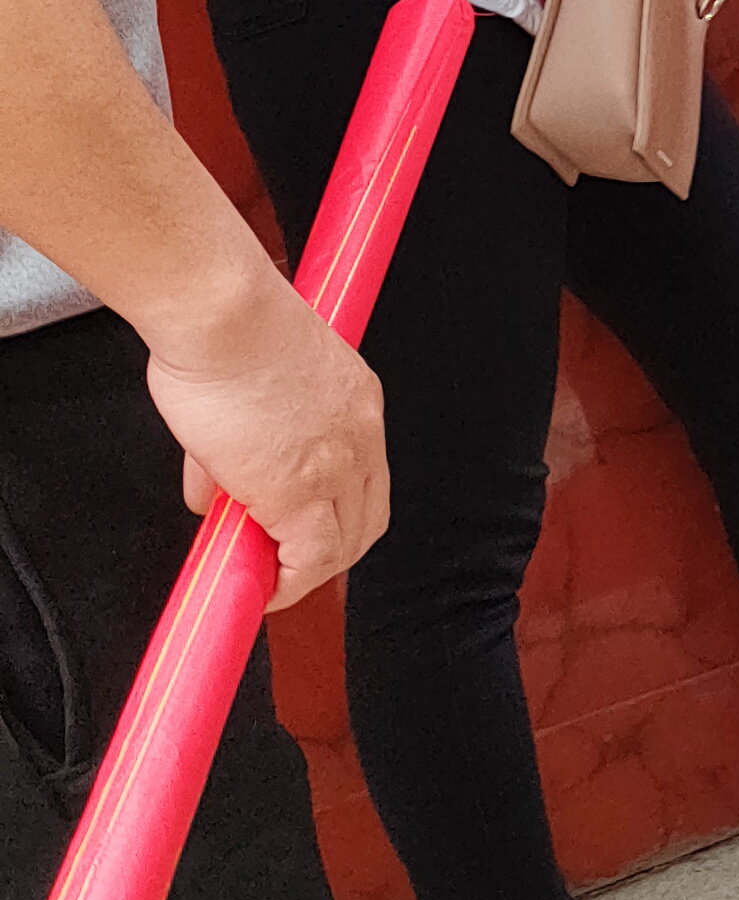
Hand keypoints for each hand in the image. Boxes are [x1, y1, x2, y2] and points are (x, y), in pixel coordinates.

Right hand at [144, 268, 388, 610]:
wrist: (225, 313)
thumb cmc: (230, 326)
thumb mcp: (250, 387)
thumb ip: (240, 444)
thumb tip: (212, 490)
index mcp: (356, 403)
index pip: (365, 479)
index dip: (338, 515)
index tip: (307, 534)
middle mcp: (361, 436)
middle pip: (366, 519)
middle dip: (330, 551)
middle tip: (288, 564)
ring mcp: (335, 467)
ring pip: (342, 545)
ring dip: (306, 571)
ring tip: (268, 576)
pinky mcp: (298, 493)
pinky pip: (308, 559)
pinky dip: (289, 582)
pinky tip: (261, 586)